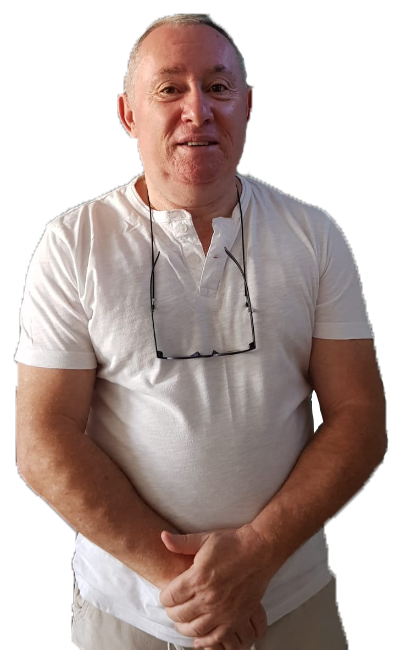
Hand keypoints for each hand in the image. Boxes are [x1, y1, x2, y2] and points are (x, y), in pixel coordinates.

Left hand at [159, 526, 270, 648]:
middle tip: (172, 609)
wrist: (260, 550)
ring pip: (194, 629)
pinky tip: (199, 639)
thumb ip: (181, 542)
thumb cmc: (233, 543)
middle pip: (179, 614)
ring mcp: (223, 611)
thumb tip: (162, 537)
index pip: (170, 596)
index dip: (164, 597)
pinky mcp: (236, 618)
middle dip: (172, 613)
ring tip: (182, 622)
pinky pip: (216, 637)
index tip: (166, 595)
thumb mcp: (204, 539)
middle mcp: (209, 597)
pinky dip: (205, 641)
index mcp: (198, 577)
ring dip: (184, 628)